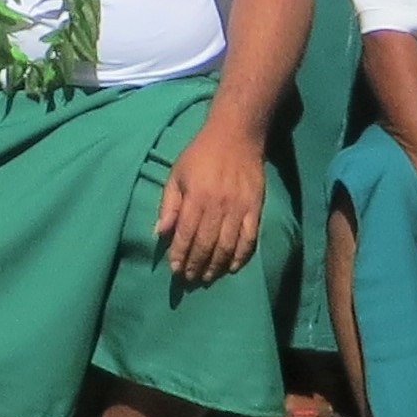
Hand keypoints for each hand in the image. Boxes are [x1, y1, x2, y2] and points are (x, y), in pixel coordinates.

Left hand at [156, 123, 268, 281]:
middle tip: (190, 280)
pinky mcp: (256, 209)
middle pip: (206, 244)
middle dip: (196, 265)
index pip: (186, 234)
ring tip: (207, 277)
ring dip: (216, 266)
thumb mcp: (177, 174)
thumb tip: (160, 233)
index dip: (180, 255)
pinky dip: (241, 256)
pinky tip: (233, 267)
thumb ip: (169, 205)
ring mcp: (239, 209)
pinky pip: (250, 239)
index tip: (175, 271)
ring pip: (227, 246)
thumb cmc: (200, 155)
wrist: (236, 136)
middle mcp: (218, 206)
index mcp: (196, 197)